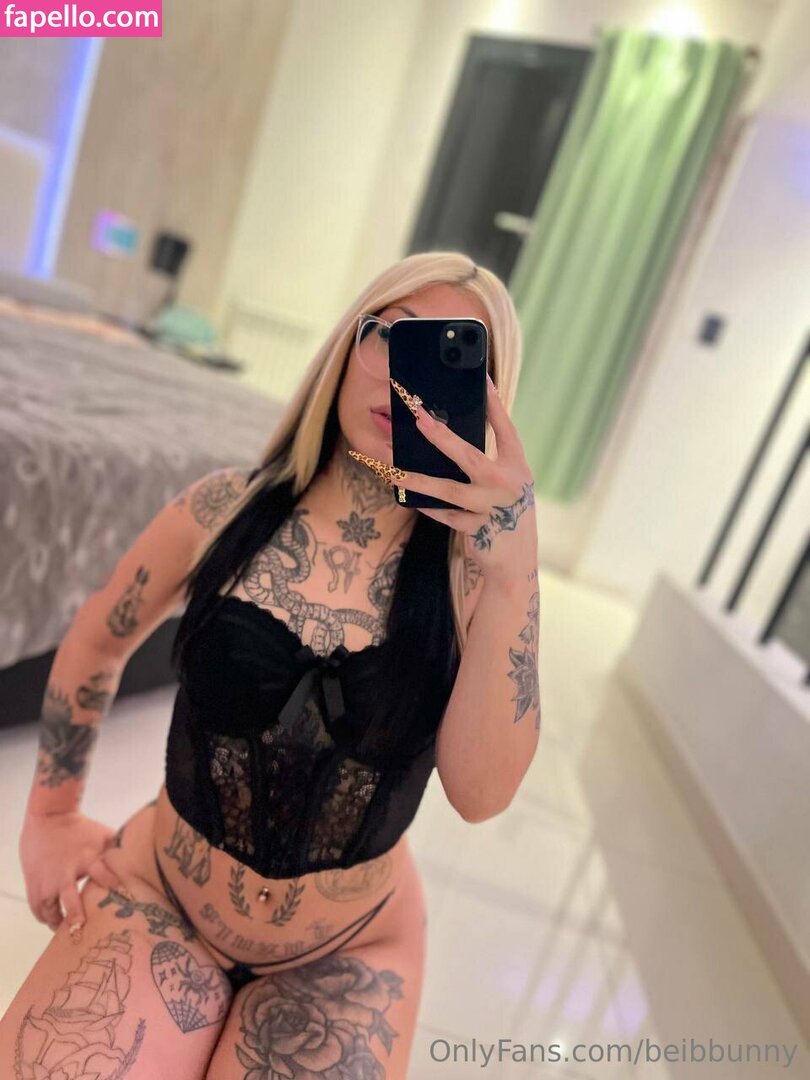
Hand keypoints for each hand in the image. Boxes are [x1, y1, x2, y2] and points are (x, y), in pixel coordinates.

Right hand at [20, 809, 122, 932]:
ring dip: (57, 922)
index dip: (110, 884)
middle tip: (80, 929)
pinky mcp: (34, 882)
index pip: (102, 873)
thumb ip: (118, 851)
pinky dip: (44, 916)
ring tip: (67, 933)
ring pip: (49, 909)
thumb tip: (139, 860)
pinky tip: (52, 922)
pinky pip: (37, 907)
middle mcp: (65, 872)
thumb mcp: (102, 836)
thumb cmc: (80, 828)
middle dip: (75, 915)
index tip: (119, 897)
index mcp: (87, 859)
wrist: (49, 817)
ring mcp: (47, 880)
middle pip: (70, 898)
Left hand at [394, 374, 536, 582]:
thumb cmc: (506, 513)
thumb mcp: (507, 484)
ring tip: (393, 471)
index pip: (505, 429)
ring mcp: (493, 508)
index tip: (482, 380)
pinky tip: (408, 498)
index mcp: (518, 466)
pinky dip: (427, 506)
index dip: (494, 405)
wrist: (516, 559)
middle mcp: (508, 484)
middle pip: (469, 456)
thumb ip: (488, 462)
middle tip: (419, 418)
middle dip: (441, 437)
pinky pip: (445, 514)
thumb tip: (447, 438)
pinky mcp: (478, 530)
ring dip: (418, 479)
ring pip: (449, 489)